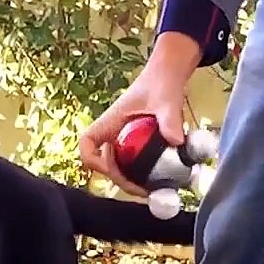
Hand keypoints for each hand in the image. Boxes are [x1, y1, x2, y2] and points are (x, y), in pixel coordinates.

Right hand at [78, 33, 199, 197]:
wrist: (170, 73)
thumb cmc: (161, 81)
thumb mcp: (167, 100)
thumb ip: (170, 119)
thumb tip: (176, 141)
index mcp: (111, 120)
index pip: (87, 144)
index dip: (94, 161)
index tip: (113, 170)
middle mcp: (114, 131)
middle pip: (105, 163)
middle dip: (121, 180)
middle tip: (144, 190)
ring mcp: (125, 137)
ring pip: (120, 166)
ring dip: (132, 180)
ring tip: (154, 190)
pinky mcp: (138, 141)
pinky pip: (134, 162)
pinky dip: (144, 173)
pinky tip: (161, 179)